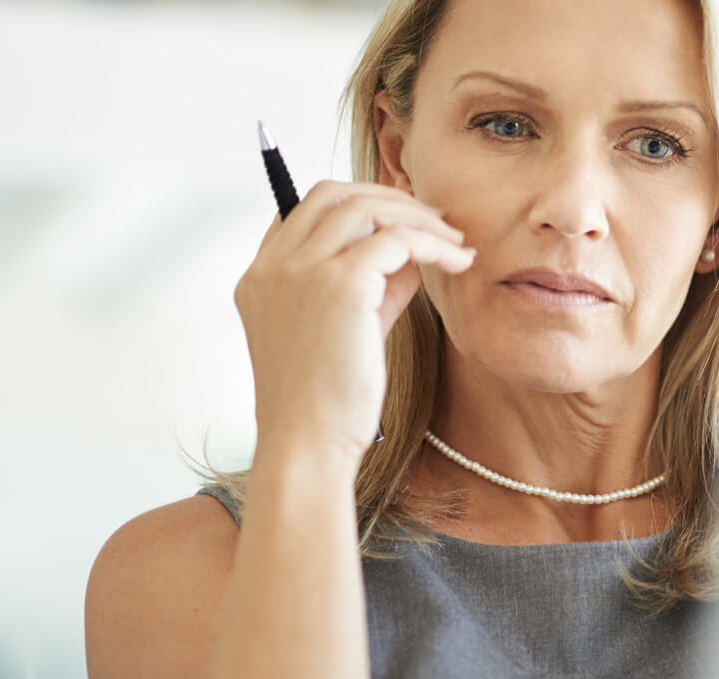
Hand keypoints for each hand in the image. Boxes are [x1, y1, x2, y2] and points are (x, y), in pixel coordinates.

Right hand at [234, 180, 473, 459]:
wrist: (308, 443)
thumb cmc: (327, 401)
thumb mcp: (347, 331)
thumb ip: (373, 286)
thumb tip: (414, 251)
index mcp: (260, 277)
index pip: (302, 210)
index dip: (355, 204)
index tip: (400, 220)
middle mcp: (273, 266)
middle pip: (333, 194)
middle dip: (389, 198)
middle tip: (435, 221)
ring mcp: (301, 270)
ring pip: (366, 207)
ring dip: (418, 218)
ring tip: (454, 244)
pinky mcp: (340, 284)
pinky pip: (397, 238)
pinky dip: (433, 244)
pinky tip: (458, 262)